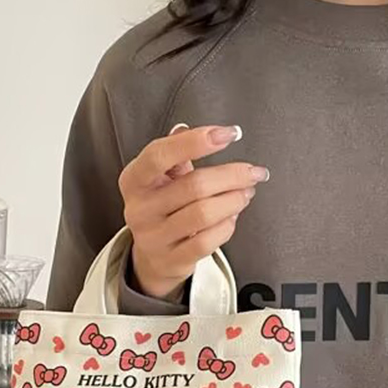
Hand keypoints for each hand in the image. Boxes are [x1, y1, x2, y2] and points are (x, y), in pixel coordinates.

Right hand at [119, 122, 269, 299]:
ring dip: (234, 200)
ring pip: (204, 214)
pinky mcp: (172, 260)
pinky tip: (233, 216)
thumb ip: (173, 152)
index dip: (196, 141)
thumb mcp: (161, 177)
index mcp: (134, 180)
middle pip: (194, 185)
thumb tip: (185, 128)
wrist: (152, 256)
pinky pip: (208, 241)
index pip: (160, 155)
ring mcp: (154, 237)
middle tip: (253, 172)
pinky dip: (227, 226)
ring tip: (246, 192)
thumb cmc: (162, 208)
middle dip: (232, 175)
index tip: (230, 134)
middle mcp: (139, 209)